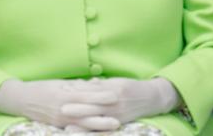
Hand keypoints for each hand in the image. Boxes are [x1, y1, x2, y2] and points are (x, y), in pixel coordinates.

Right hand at [0, 79, 120, 130]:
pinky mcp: (58, 126)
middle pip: (86, 112)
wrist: (21, 99)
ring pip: (83, 124)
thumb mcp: (59, 83)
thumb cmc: (42, 88)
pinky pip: (76, 129)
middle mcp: (63, 108)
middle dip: (104, 114)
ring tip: (114, 126)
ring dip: (100, 126)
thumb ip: (76, 85)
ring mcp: (60, 119)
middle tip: (120, 116)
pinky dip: (88, 130)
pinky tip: (98, 132)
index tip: (115, 94)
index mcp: (63, 93)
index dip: (100, 95)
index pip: (85, 95)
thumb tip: (95, 84)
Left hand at [64, 77, 178, 123]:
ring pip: (97, 120)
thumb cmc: (130, 87)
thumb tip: (84, 83)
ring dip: (83, 124)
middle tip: (61, 109)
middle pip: (92, 105)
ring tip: (68, 128)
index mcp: (111, 88)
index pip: (91, 89)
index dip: (77, 89)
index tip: (63, 90)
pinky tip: (85, 135)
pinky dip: (94, 132)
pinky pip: (105, 129)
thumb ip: (100, 84)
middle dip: (77, 108)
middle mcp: (114, 101)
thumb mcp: (115, 82)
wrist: (151, 98)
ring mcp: (117, 114)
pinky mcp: (120, 123)